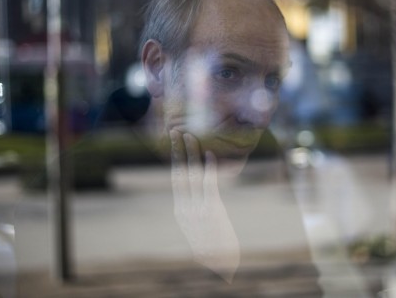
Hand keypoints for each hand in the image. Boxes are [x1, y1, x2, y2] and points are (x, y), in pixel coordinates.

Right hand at [170, 129, 239, 282]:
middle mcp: (185, 207)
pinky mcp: (211, 210)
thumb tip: (200, 201)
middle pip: (179, 173)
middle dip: (178, 152)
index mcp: (181, 211)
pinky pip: (208, 184)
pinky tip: (210, 154)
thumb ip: (197, 214)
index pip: (176, 180)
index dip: (176, 161)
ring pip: (191, 175)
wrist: (219, 263)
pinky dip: (208, 167)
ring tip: (191, 136)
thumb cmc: (213, 247)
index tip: (176, 145)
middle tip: (175, 132)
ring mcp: (197, 208)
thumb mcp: (200, 229)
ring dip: (191, 154)